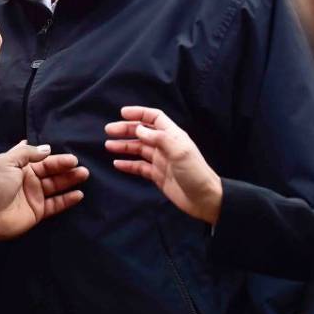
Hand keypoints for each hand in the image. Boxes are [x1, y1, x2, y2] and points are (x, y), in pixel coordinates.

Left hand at [0, 141, 87, 246]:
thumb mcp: (6, 161)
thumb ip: (27, 153)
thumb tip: (47, 149)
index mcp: (20, 165)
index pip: (42, 159)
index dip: (56, 158)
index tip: (71, 157)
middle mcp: (29, 179)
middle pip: (52, 171)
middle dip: (66, 167)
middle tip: (81, 166)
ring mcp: (34, 195)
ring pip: (56, 185)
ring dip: (70, 180)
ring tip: (84, 174)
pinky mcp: (38, 211)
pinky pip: (56, 204)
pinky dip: (67, 199)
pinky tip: (79, 194)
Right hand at [105, 106, 222, 224]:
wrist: (204, 200)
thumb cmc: (195, 173)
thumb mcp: (180, 152)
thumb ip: (159, 138)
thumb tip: (139, 129)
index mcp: (173, 136)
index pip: (154, 118)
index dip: (139, 113)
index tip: (122, 113)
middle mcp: (165, 146)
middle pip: (142, 133)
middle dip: (126, 130)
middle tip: (109, 130)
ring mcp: (160, 160)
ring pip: (138, 149)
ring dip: (123, 146)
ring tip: (108, 145)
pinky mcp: (157, 175)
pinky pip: (139, 167)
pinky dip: (127, 164)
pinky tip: (117, 164)